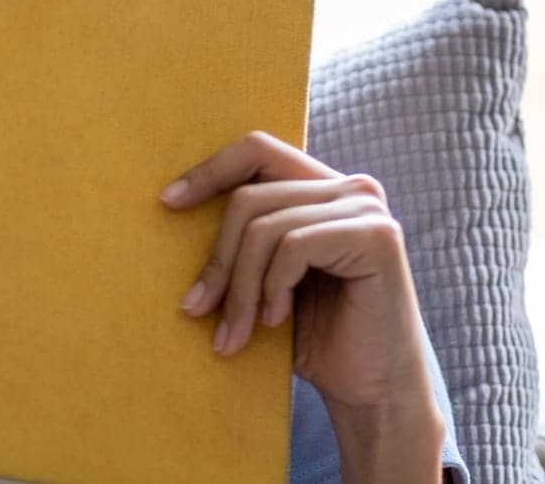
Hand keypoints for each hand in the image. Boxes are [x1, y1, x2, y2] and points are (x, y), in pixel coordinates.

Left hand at [159, 131, 443, 478]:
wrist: (371, 393)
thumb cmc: (315, 337)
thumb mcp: (266, 280)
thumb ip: (243, 240)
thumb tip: (171, 205)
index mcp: (324, 187)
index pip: (257, 150)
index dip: (209, 171)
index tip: (167, 203)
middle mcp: (351, 187)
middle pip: (250, 197)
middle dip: (218, 260)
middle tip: (197, 309)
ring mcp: (367, 210)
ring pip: (266, 227)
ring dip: (240, 287)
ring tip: (233, 332)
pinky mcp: (377, 237)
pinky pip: (294, 246)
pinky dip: (273, 287)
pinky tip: (276, 320)